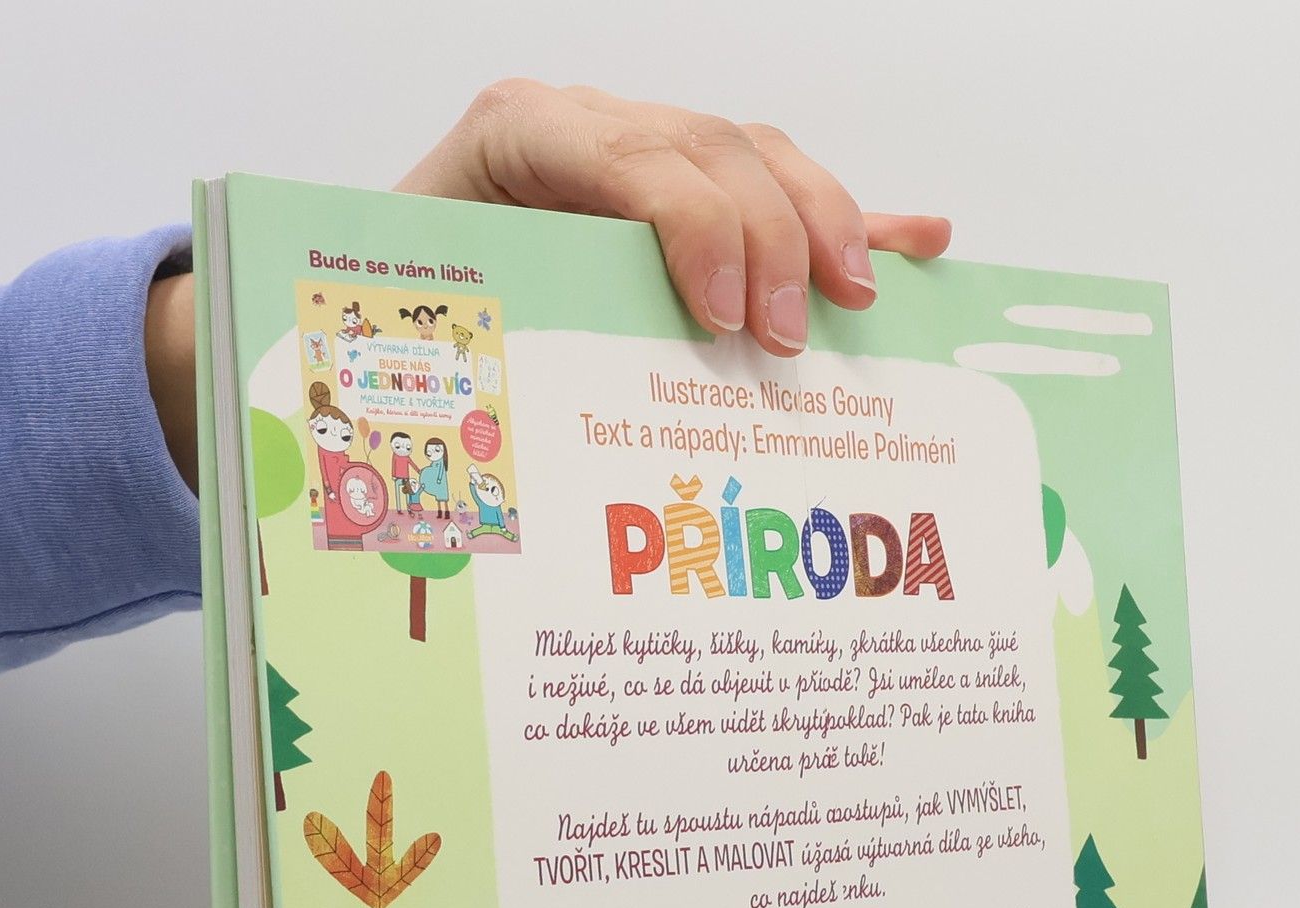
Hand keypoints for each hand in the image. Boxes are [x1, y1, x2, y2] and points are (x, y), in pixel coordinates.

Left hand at [396, 81, 950, 356]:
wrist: (380, 283)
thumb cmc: (404, 302)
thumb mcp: (427, 303)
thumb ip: (490, 317)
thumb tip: (534, 388)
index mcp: (523, 135)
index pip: (637, 156)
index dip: (699, 227)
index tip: (726, 319)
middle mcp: (592, 128)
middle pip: (716, 147)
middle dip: (772, 237)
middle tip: (787, 339)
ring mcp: (647, 152)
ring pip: (759, 158)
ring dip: (825, 224)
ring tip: (861, 297)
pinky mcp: (683, 193)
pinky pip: (776, 191)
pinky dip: (849, 220)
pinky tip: (918, 240)